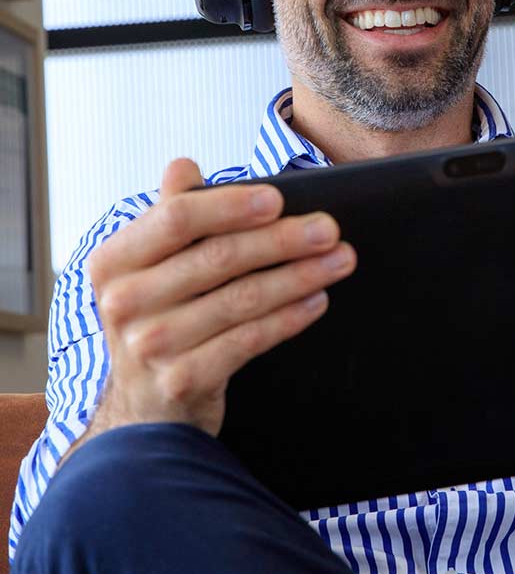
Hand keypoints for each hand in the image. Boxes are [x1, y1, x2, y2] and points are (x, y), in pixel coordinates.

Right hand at [84, 158, 355, 438]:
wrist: (145, 407)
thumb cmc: (160, 316)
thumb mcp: (152, 266)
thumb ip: (170, 215)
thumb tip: (182, 166)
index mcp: (114, 261)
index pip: (176, 218)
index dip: (230, 206)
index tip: (278, 199)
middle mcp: (124, 302)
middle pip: (219, 258)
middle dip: (284, 240)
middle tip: (330, 229)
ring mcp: (151, 346)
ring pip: (242, 299)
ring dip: (300, 276)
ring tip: (339, 260)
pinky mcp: (182, 380)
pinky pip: (249, 340)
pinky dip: (289, 318)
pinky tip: (317, 300)